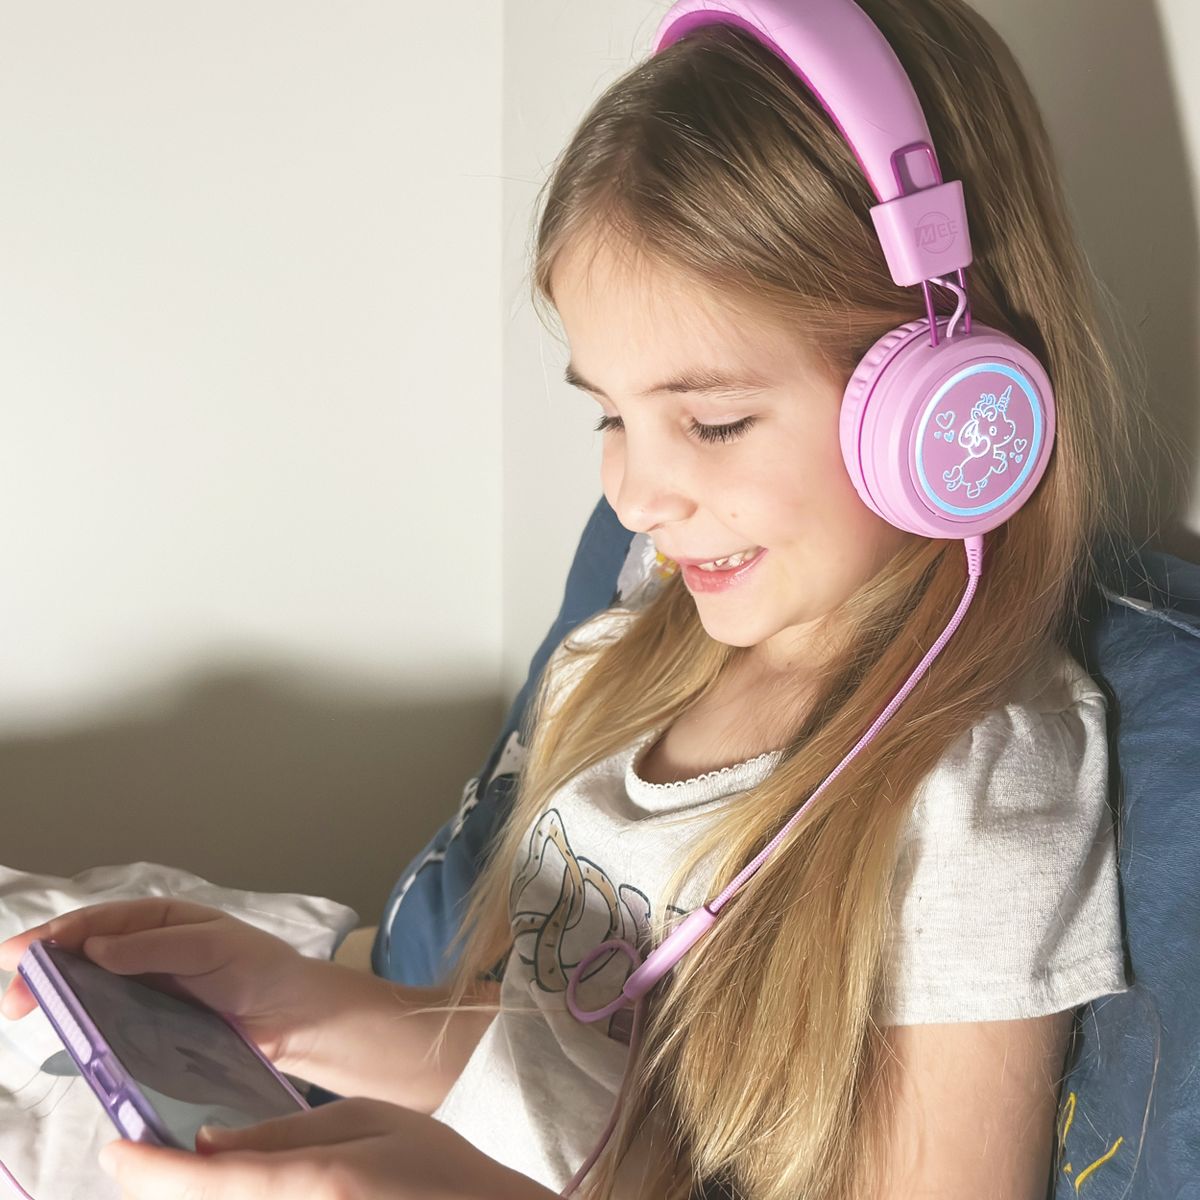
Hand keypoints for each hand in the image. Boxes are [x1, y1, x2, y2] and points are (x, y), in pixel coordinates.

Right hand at [0, 898, 315, 1062]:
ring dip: (54, 995)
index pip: (99, 920)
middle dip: (42, 967)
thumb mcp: (211, 947)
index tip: (20, 952)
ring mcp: (143, 989)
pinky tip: (60, 1032)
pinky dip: (80, 1023)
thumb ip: (156, 947)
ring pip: (87, 987)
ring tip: (23, 1008)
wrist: (289, 1016)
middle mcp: (144, 951)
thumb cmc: (257, 968)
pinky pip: (106, 1021)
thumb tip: (94, 947)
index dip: (57, 934)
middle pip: (81, 954)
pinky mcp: (147, 1026)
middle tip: (12, 994)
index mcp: (159, 920)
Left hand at [98, 1098, 558, 1199]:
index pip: (208, 1181)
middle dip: (166, 1189)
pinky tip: (240, 1190)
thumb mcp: (370, 1120)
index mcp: (315, 1184)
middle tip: (145, 1165)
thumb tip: (206, 1142)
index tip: (115, 1151)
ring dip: (202, 1196)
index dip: (151, 1171)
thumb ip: (284, 1131)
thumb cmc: (441, 1170)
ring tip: (191, 1173)